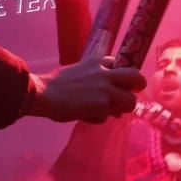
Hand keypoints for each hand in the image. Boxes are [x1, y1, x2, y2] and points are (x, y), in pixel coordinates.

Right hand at [25, 56, 144, 122]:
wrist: (43, 93)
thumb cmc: (55, 84)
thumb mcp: (78, 71)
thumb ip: (94, 77)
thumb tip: (106, 94)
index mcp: (97, 62)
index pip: (119, 63)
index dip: (122, 74)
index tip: (120, 82)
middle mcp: (105, 73)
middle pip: (136, 77)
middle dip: (138, 86)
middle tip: (130, 95)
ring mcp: (106, 89)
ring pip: (130, 101)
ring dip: (121, 108)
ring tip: (109, 112)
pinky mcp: (102, 105)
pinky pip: (108, 116)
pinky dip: (97, 119)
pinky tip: (85, 116)